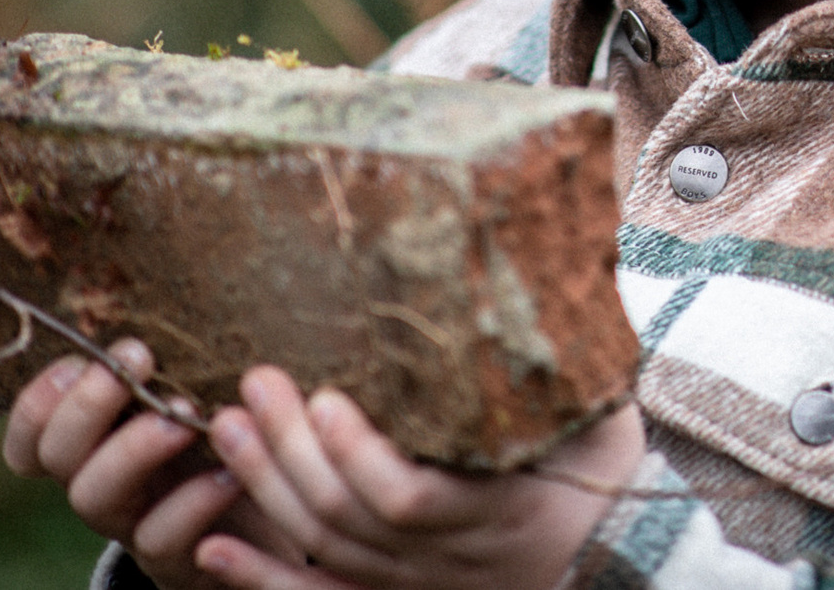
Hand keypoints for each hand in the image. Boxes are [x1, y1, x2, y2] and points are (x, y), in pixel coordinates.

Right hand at [0, 340, 294, 589]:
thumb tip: (182, 280)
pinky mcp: (173, 557)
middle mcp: (98, 482)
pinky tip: (230, 472)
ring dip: (133, 449)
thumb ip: (179, 361)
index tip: (79, 358)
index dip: (36, 402)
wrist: (277, 513)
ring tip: (184, 416)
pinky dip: (192, 501)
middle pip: (56, 453)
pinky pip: (162, 535)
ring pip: (93, 494)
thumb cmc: (230, 436)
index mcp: (95, 443)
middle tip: (137, 358)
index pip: (30, 434)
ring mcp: (130, 521)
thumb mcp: (200, 392)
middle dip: (89, 403)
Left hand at [199, 369, 645, 589]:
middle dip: (292, 451)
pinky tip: (215, 544)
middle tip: (257, 383)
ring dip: (267, 490)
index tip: (327, 396)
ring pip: (326, 549)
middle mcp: (456, 561)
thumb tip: (532, 275)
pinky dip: (263, 576)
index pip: (411, 499)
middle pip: (352, 518)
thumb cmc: (607, 462)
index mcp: (505, 510)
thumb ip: (561, 370)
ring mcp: (422, 584)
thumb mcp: (602, 414)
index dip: (359, 456)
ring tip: (230, 425)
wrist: (618, 545)